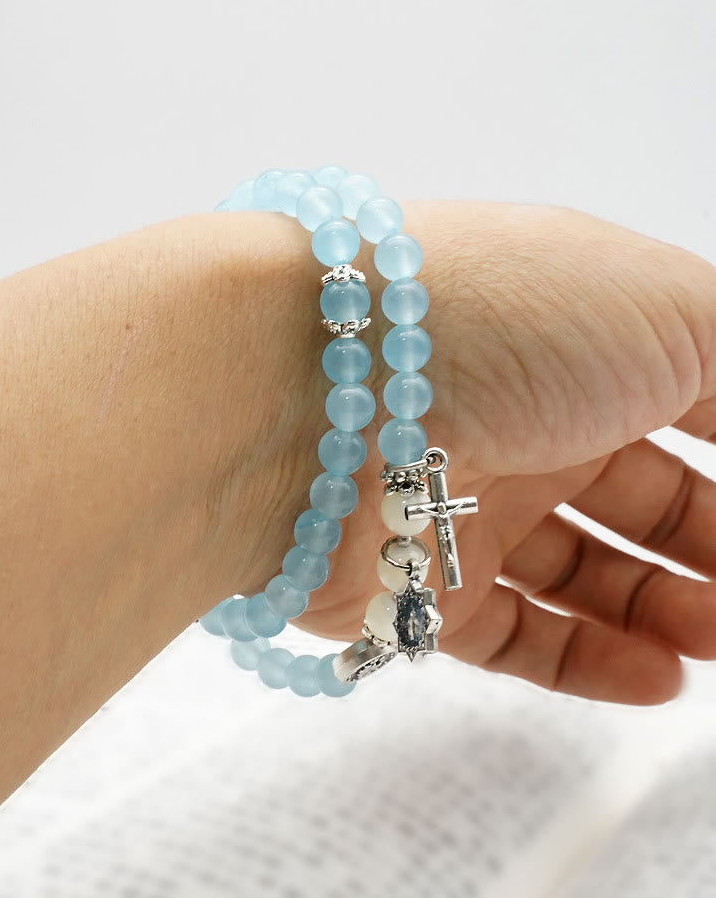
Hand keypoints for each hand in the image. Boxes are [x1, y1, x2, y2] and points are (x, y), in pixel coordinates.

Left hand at [279, 202, 715, 704]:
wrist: (309, 384)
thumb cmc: (490, 317)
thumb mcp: (668, 306)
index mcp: (583, 341)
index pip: (694, 406)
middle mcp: (525, 417)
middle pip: (643, 497)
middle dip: (714, 547)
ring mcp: (468, 502)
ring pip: (583, 573)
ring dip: (662, 611)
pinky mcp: (416, 582)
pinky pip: (513, 633)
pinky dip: (587, 661)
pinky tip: (656, 676)